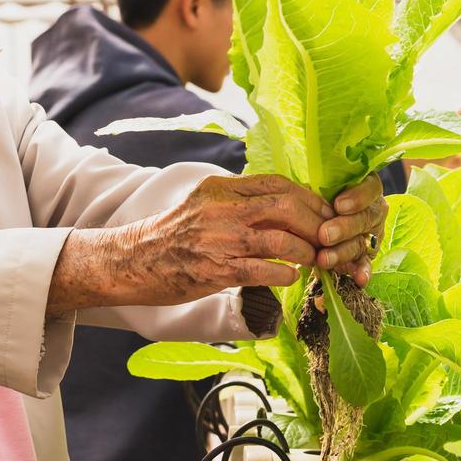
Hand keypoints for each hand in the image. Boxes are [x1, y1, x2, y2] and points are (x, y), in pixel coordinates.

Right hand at [50, 174, 335, 310]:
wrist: (129, 261)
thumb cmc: (170, 236)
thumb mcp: (203, 204)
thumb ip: (237, 201)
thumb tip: (279, 205)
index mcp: (220, 188)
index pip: (278, 184)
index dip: (309, 198)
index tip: (325, 212)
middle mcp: (221, 209)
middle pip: (286, 206)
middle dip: (317, 223)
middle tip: (330, 238)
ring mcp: (218, 240)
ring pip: (280, 239)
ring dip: (306, 251)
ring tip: (316, 260)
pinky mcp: (215, 270)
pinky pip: (262, 270)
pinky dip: (285, 273)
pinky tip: (292, 277)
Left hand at [317, 174, 386, 287]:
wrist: (316, 220)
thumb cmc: (316, 198)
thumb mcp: (318, 189)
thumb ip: (318, 189)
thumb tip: (303, 188)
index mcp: (365, 187)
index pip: (370, 189)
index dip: (357, 197)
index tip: (339, 205)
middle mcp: (373, 210)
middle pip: (365, 218)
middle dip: (344, 228)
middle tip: (324, 235)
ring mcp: (371, 234)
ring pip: (362, 242)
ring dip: (343, 252)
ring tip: (324, 259)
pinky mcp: (365, 255)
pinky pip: (365, 263)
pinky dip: (362, 272)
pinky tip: (360, 279)